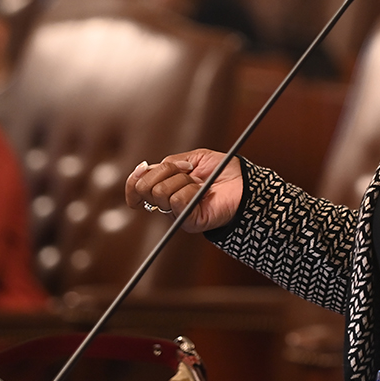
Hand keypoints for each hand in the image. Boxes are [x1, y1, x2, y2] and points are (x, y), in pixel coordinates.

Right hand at [125, 149, 243, 233]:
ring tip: (200, 185)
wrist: (246, 183)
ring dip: (184, 181)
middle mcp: (167, 201)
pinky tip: (203, 193)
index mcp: (166, 185)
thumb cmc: (223, 171)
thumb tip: (144, 168)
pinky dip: (191, 191)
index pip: (137, 186)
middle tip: (188, 172)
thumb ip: (168, 163)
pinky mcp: (188, 221)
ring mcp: (177, 213)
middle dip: (167, 172)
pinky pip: (177, 201)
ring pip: (161, 191)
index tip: (142, 171)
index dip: (133, 180)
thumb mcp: (194, 158)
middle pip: (146, 187)